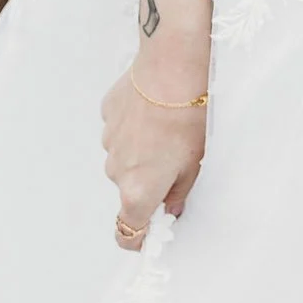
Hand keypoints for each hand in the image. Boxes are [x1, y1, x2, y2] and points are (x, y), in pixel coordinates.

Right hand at [100, 60, 207, 252]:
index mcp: (138, 191)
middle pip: (129, 188)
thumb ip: (179, 193)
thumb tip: (172, 208)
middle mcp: (116, 171)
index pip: (127, 233)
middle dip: (148, 180)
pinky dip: (134, 125)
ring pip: (124, 156)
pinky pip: (120, 129)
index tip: (151, 230)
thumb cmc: (188, 114)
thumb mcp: (194, 162)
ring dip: (141, 150)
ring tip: (167, 125)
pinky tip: (153, 107)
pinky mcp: (107, 114)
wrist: (171, 67)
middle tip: (175, 157)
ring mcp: (108, 141)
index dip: (139, 236)